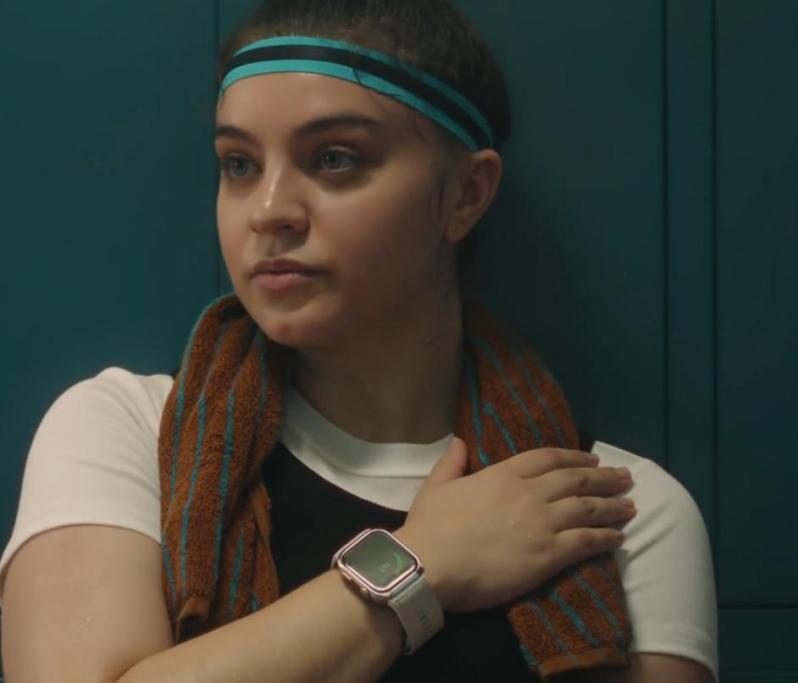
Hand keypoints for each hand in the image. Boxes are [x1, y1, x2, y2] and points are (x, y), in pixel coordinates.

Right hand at [395, 438, 634, 612]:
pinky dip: (606, 537)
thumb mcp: (436, 486)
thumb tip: (461, 441)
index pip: (547, 458)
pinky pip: (587, 542)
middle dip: (604, 477)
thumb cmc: (431, 526)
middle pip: (576, 479)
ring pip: (588, 508)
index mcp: (503, 474)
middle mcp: (529, 493)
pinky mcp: (549, 554)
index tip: (593, 459)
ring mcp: (542, 523)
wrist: (431, 564)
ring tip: (631, 505)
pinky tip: (619, 537)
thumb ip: (452, 462)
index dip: (574, 457)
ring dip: (612, 505)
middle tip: (625, 477)